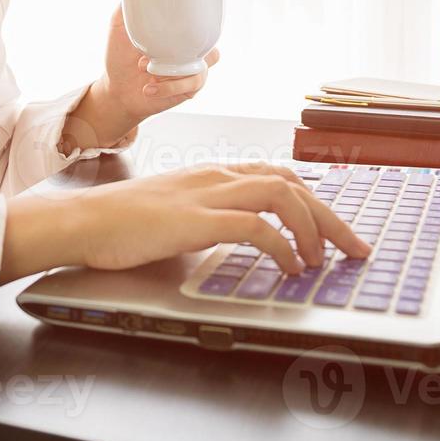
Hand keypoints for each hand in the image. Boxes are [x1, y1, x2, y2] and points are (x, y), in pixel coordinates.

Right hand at [0, 161, 370, 283]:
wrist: (83, 220)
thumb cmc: (120, 222)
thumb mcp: (175, 212)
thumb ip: (208, 216)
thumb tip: (242, 237)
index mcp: (212, 173)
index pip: (279, 175)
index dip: (315, 200)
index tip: (336, 227)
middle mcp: (216, 176)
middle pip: (292, 183)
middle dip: (331, 216)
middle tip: (356, 247)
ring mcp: (207, 195)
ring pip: (282, 196)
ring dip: (312, 229)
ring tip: (322, 260)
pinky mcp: (196, 220)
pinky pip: (255, 227)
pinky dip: (282, 247)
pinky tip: (288, 267)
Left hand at [96, 0, 220, 126]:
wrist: (115, 90)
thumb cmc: (119, 56)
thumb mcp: (119, 26)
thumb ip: (133, 2)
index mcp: (179, 35)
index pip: (203, 25)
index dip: (205, 21)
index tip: (182, 20)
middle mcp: (189, 53)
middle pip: (214, 49)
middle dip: (191, 51)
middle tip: (154, 53)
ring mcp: (189, 73)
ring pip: (202, 70)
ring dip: (173, 72)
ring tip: (146, 70)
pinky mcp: (186, 91)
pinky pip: (189, 87)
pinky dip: (167, 88)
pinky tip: (148, 88)